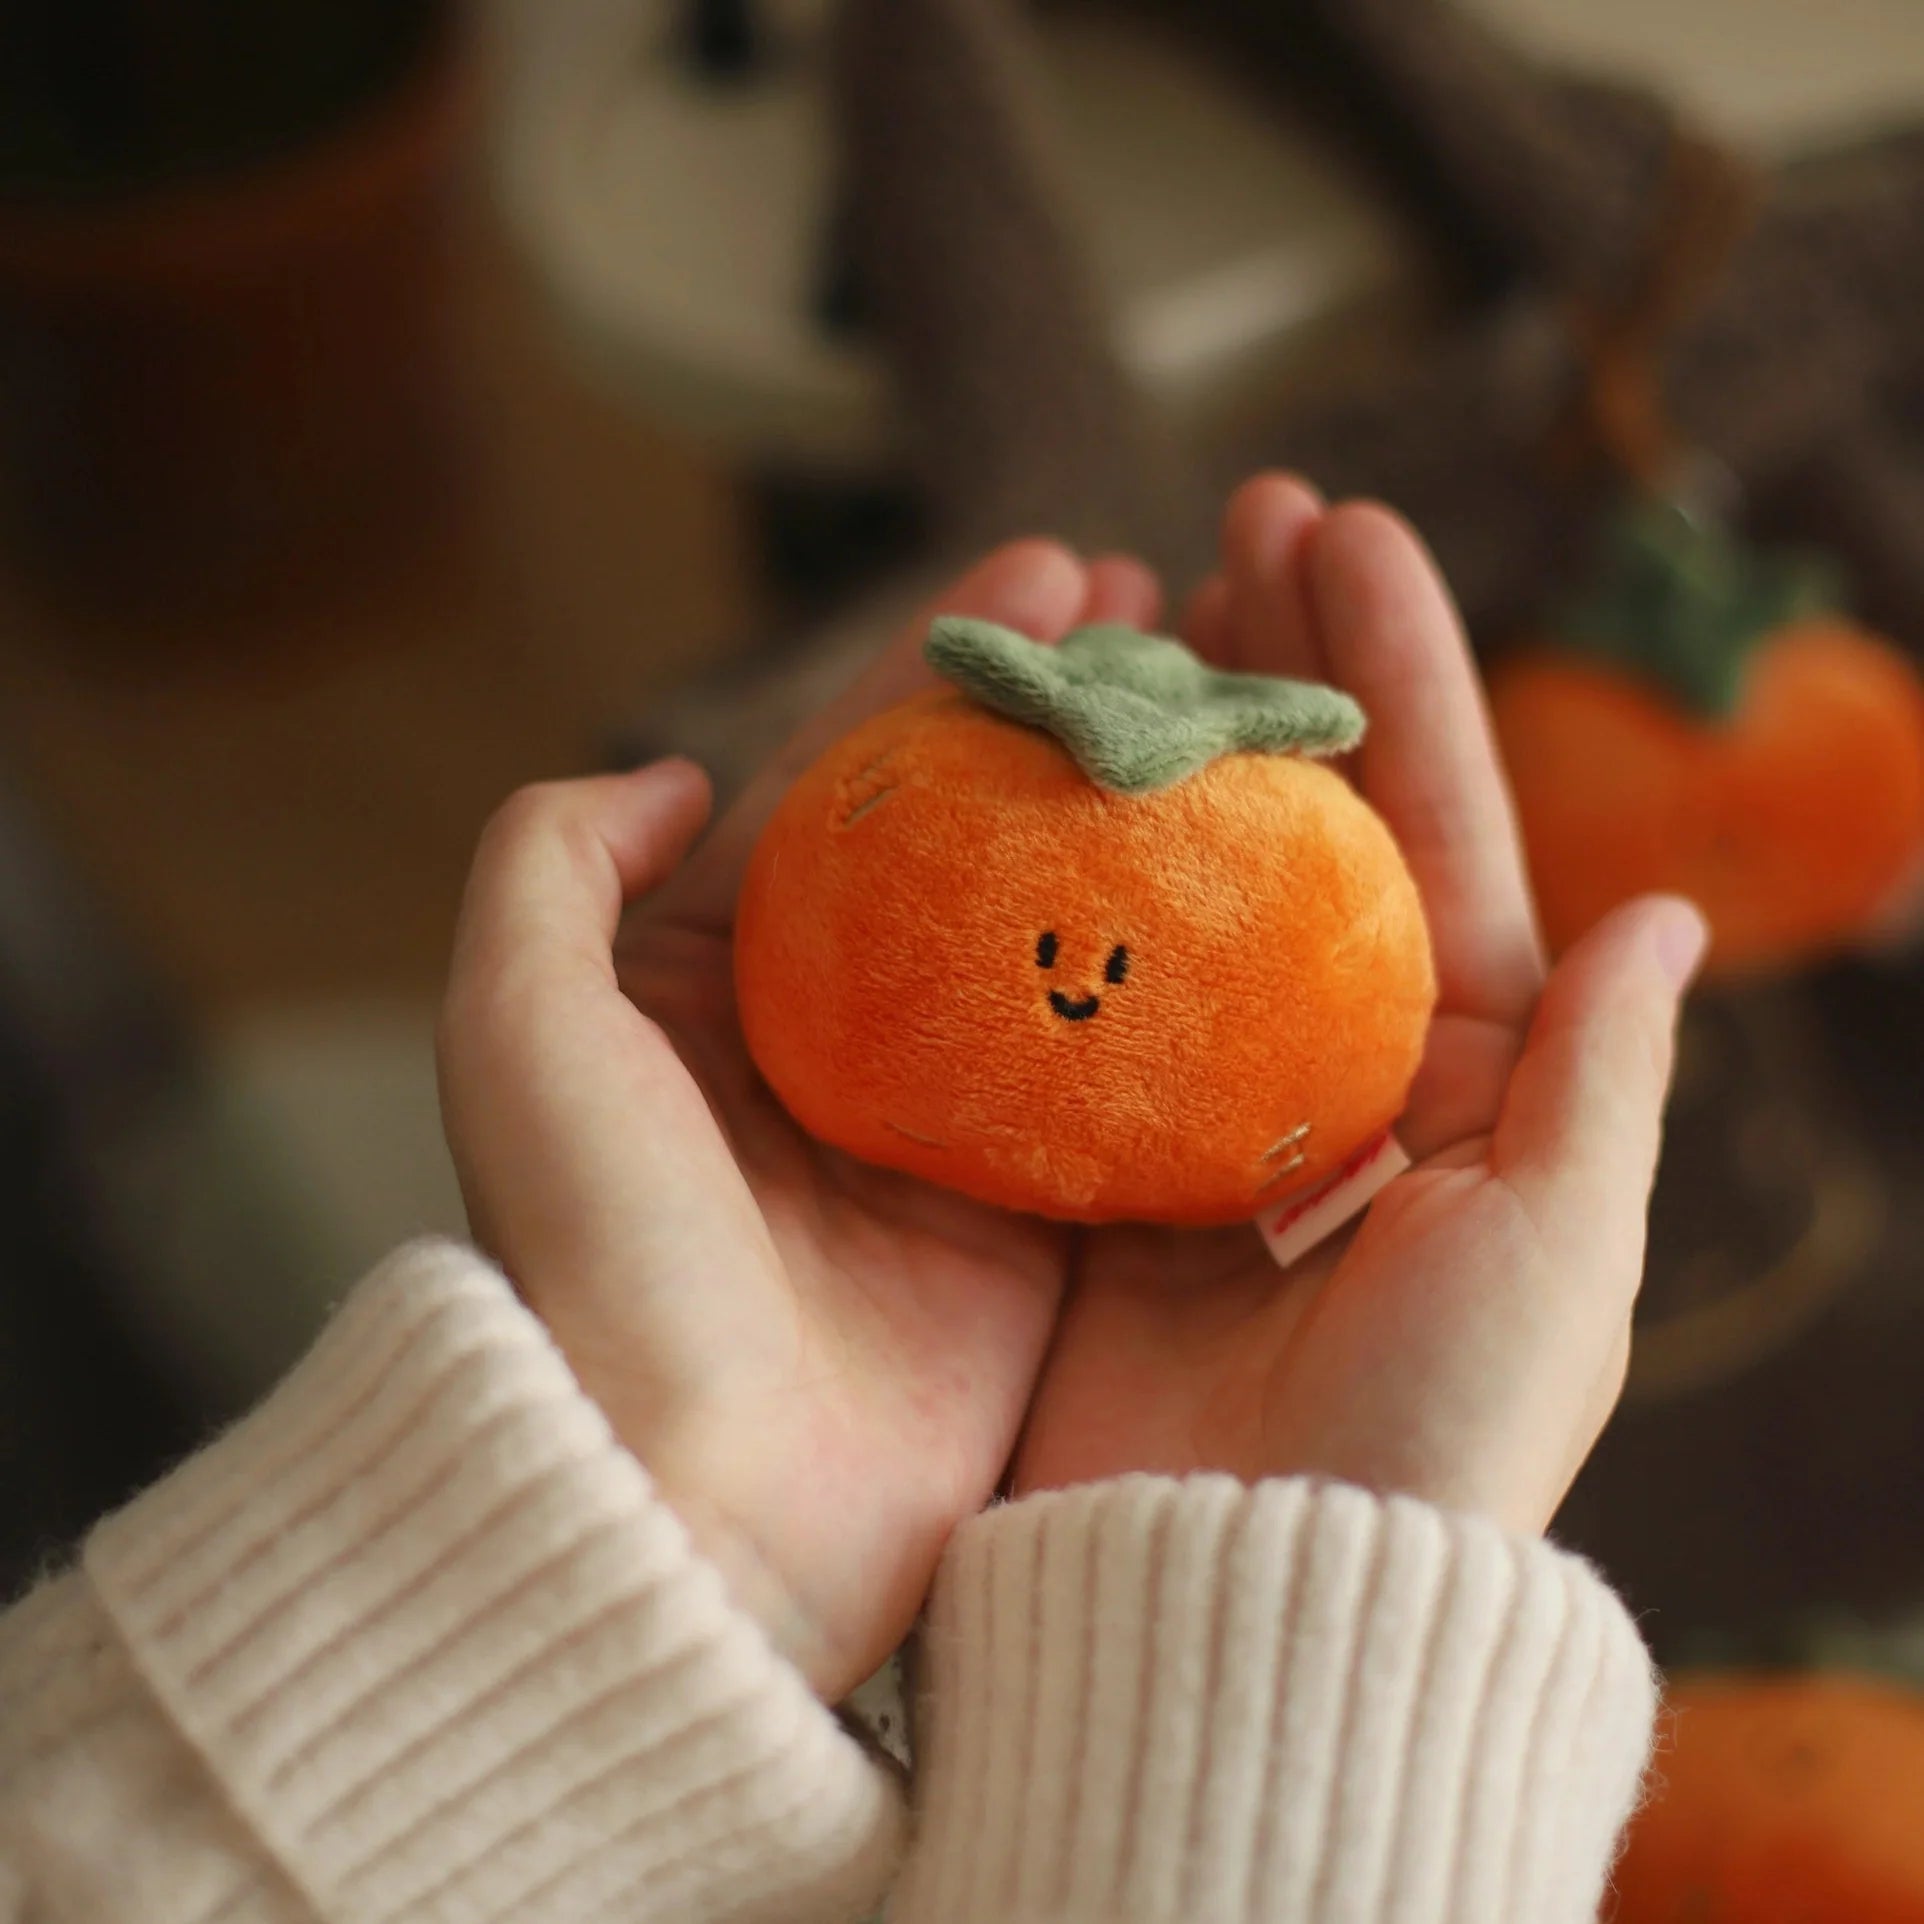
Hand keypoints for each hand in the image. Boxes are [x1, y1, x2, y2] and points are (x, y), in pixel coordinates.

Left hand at [437, 542, 1160, 1700]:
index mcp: (725, 983)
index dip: (943, 663)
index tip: (1048, 569)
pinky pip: (1129, 1064)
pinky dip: (1195, 969)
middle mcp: (845, 1041)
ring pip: (1063, 927)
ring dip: (1142, 811)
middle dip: (1063, 711)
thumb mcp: (519, 1033)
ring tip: (1233, 697)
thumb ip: (548, 865)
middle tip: (1163, 602)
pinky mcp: (1040, 1212)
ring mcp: (951, 1123)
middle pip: (974, 835)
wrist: (701, 1504)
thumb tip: (664, 770)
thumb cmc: (600, 1261)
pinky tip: (1271, 871)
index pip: (851, 780)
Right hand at [1013, 477, 1705, 1532]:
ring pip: (1174, 889)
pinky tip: (1007, 774)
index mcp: (1460, 1081)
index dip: (1396, 676)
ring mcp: (1193, 1115)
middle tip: (1224, 527)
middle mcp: (1325, 1079)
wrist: (1248, 1608)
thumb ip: (1596, 1084)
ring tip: (1122, 602)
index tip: (1342, 530)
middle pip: (1297, 834)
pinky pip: (1061, 992)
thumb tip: (1657, 912)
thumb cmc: (1428, 1447)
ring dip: (1155, 745)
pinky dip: (1042, 880)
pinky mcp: (1079, 1167)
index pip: (1432, 833)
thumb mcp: (1553, 1262)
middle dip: (1271, 674)